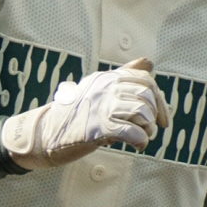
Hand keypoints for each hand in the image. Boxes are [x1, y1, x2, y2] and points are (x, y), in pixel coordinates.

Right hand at [1, 58, 168, 169]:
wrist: (44, 133)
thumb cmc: (74, 114)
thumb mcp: (97, 88)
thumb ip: (122, 75)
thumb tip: (148, 61)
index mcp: (107, 77)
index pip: (145, 79)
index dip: (160, 100)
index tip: (162, 119)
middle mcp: (105, 87)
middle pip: (147, 96)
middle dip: (155, 116)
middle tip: (149, 130)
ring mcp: (101, 106)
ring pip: (142, 113)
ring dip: (147, 129)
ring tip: (142, 137)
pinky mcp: (98, 127)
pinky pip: (132, 132)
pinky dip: (140, 140)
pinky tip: (137, 145)